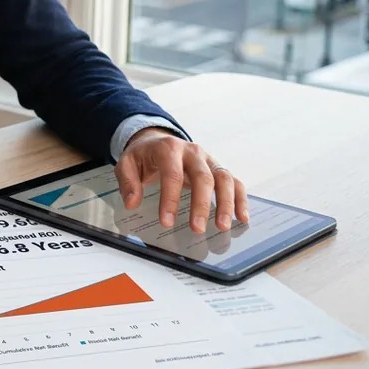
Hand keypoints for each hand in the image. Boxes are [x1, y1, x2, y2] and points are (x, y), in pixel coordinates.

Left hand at [114, 128, 248, 233]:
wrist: (157, 140)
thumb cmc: (144, 155)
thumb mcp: (127, 163)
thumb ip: (127, 181)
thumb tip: (132, 202)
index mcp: (168, 148)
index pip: (172, 174)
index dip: (170, 199)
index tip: (166, 222)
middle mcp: (192, 152)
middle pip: (203, 177)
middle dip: (201, 205)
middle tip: (197, 228)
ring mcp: (207, 159)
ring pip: (224, 178)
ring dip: (226, 203)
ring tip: (222, 226)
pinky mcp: (217, 168)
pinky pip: (234, 181)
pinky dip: (240, 199)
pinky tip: (241, 217)